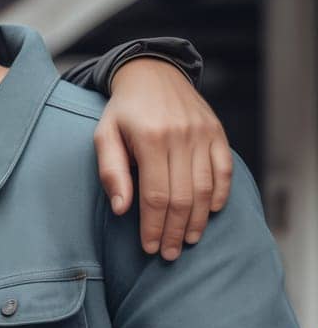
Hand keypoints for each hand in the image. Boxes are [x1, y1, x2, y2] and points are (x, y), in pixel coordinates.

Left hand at [96, 57, 231, 260]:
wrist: (153, 73)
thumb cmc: (122, 111)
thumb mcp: (104, 135)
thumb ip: (111, 171)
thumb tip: (121, 209)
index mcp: (151, 140)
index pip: (156, 196)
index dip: (154, 226)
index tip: (150, 247)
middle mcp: (181, 137)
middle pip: (183, 197)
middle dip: (175, 231)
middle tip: (169, 254)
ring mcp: (204, 134)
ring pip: (206, 188)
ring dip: (198, 220)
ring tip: (188, 240)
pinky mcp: (218, 132)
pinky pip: (225, 170)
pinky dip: (220, 195)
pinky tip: (209, 214)